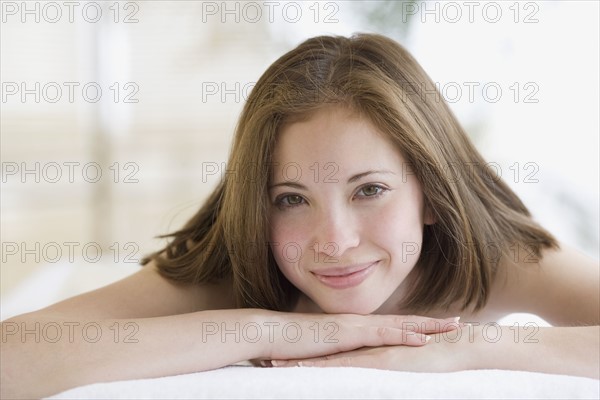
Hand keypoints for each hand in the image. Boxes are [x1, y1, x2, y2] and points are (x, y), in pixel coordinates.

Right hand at [265, 323, 471, 371]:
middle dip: (432, 322)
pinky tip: (422, 339)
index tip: (438, 326)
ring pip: (400, 324)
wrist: (273, 333)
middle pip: (404, 322)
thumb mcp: (323, 350)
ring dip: (427, 326)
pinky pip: (382, 335)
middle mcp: (361, 323)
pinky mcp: (349, 334)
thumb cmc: (293, 344)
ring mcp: (356, 326)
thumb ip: (340, 353)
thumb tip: (350, 361)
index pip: (393, 326)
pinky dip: (404, 335)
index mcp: (357, 327)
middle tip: (458, 321)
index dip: (417, 325)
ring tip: (452, 327)